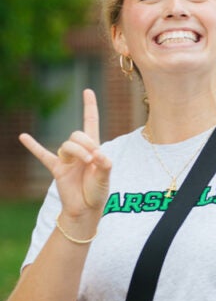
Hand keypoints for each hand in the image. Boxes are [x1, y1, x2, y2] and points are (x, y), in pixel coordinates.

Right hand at [19, 89, 110, 217]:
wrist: (86, 209)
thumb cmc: (98, 192)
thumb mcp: (106, 177)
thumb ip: (105, 165)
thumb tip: (99, 154)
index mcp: (94, 149)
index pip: (90, 123)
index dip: (89, 107)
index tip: (87, 90)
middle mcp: (79, 151)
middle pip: (77, 134)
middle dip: (86, 144)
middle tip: (94, 159)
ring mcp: (67, 160)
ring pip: (67, 145)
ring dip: (77, 151)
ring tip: (86, 162)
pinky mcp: (56, 169)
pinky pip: (43, 155)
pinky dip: (34, 146)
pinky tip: (23, 137)